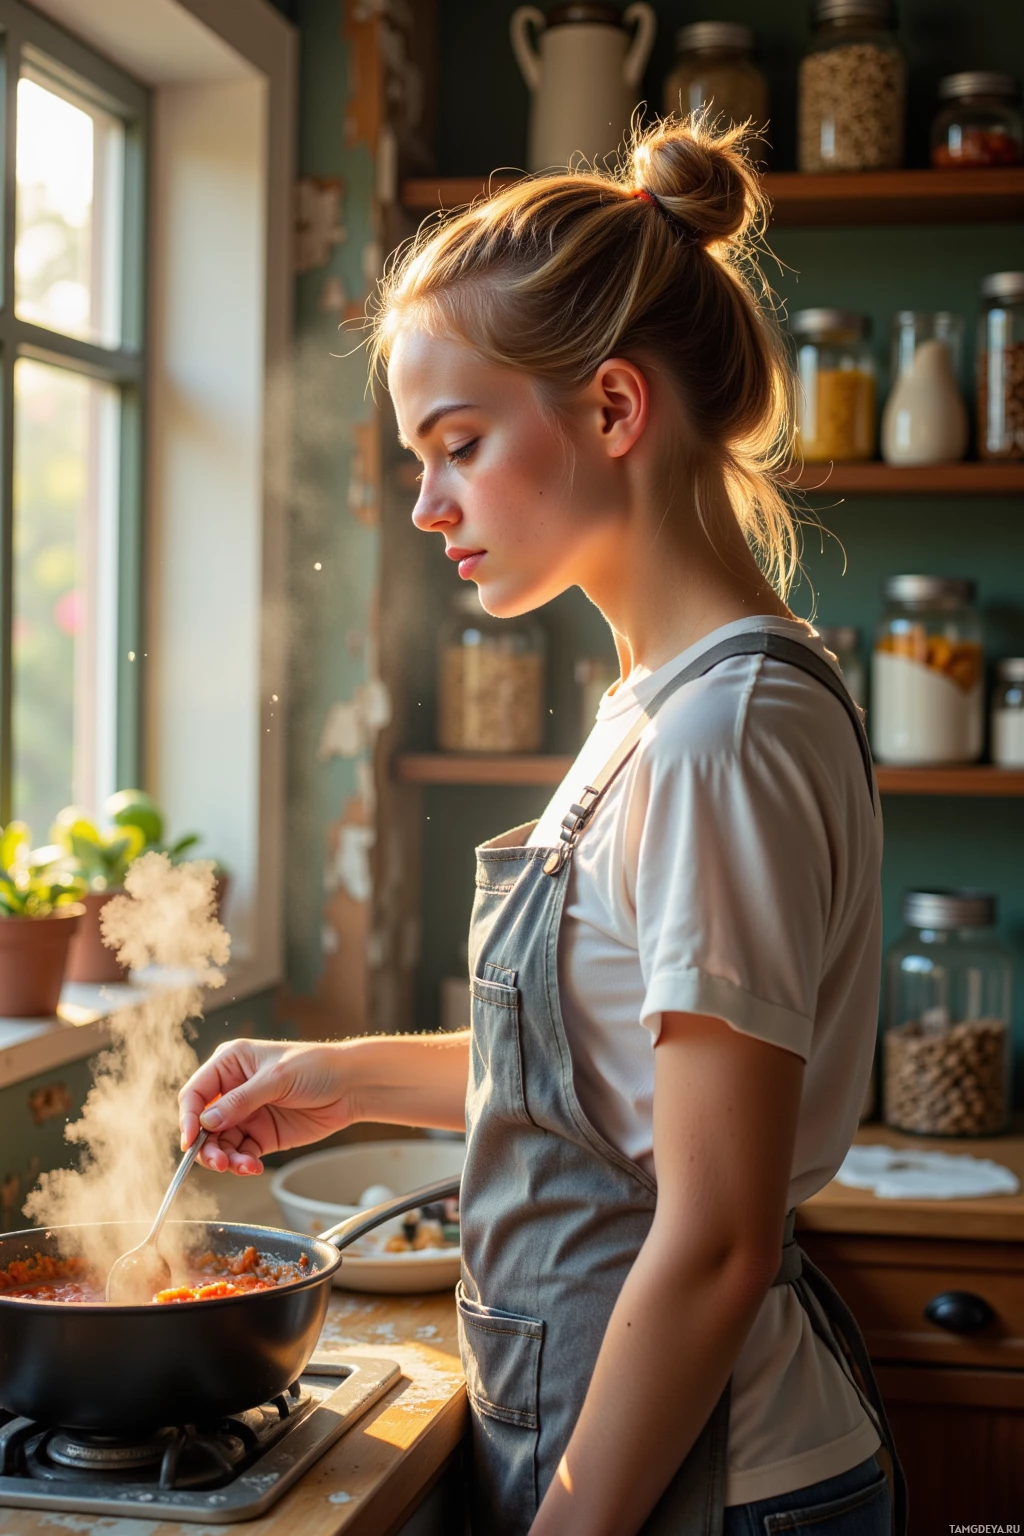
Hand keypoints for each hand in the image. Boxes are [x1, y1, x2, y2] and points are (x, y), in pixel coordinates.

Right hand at [178, 1038, 351, 1174]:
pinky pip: (241, 1154)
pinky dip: (242, 1164)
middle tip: (218, 1162)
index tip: (189, 1140)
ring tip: (241, 1166)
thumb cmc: (316, 1067)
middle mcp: (233, 1090)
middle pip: (203, 1124)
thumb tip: (205, 1122)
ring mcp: (246, 1114)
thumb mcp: (276, 1079)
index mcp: (230, 1064)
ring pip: (221, 1143)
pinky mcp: (261, 1135)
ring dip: (226, 1159)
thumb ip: (240, 1101)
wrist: (350, 1085)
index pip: (195, 1093)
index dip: (188, 1117)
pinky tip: (252, 1166)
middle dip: (206, 1145)